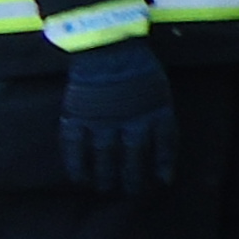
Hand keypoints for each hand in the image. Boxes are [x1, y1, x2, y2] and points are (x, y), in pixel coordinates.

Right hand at [58, 43, 177, 195]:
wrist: (105, 45)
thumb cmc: (137, 65)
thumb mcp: (159, 87)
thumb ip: (158, 113)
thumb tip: (160, 138)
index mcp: (156, 111)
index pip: (164, 145)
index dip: (163, 164)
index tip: (163, 181)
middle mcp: (130, 121)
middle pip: (133, 158)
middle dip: (132, 178)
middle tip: (130, 193)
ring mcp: (102, 120)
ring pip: (104, 157)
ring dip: (105, 177)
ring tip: (105, 189)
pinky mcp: (78, 116)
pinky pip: (74, 147)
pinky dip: (76, 165)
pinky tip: (78, 179)